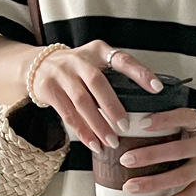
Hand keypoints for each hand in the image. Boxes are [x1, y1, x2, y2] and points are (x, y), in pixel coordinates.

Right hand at [32, 41, 163, 149]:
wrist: (38, 65)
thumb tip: (144, 106)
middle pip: (97, 83)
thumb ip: (114, 77)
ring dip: (97, 124)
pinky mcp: (49, 89)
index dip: (140, 73)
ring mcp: (62, 74)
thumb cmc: (77, 70)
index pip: (123, 60)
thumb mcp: (95, 63)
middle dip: (112, 107)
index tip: (157, 88)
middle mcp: (79, 60)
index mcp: (98, 51)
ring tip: (111, 142)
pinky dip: (82, 131)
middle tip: (125, 127)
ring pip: (82, 101)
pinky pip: (68, 114)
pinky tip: (94, 143)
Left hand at [118, 109, 195, 195]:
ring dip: (152, 183)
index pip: (184, 118)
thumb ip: (179, 124)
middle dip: (149, 156)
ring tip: (130, 186)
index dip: (163, 120)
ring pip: (179, 177)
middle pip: (176, 151)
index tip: (142, 123)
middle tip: (126, 159)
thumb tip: (140, 126)